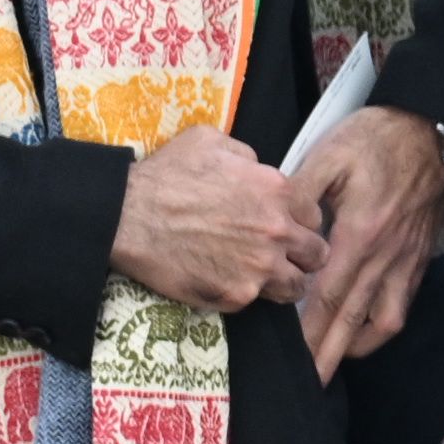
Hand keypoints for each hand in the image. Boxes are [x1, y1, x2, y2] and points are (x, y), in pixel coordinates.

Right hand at [112, 128, 326, 313]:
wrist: (127, 216)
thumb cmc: (166, 175)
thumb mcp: (212, 141)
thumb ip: (248, 156)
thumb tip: (258, 169)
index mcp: (278, 191)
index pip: (314, 216)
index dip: (299, 222)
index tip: (284, 228)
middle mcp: (278, 230)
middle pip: (316, 254)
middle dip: (302, 255)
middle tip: (282, 256)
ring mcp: (260, 266)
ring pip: (297, 285)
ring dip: (285, 281)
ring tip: (264, 277)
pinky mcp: (237, 294)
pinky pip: (258, 302)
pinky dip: (247, 294)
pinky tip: (230, 282)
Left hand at [292, 107, 443, 378]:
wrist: (430, 129)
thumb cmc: (375, 139)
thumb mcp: (329, 154)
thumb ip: (300, 196)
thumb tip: (281, 231)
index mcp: (359, 234)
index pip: (328, 296)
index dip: (309, 333)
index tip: (295, 360)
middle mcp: (384, 256)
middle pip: (352, 319)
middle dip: (329, 355)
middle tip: (310, 384)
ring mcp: (404, 260)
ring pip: (383, 319)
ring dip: (357, 346)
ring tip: (335, 360)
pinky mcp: (418, 257)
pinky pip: (402, 304)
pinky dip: (382, 325)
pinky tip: (365, 330)